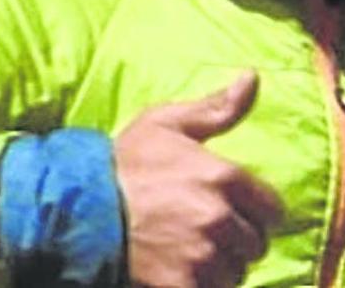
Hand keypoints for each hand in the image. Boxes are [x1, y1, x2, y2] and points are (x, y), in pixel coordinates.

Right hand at [115, 71, 282, 286]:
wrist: (73, 210)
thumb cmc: (121, 163)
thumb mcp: (167, 123)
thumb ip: (217, 107)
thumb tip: (252, 77)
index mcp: (223, 176)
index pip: (271, 209)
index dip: (257, 213)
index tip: (241, 214)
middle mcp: (218, 217)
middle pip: (254, 244)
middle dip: (238, 241)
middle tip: (209, 235)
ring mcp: (200, 256)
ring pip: (234, 273)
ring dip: (220, 268)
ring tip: (192, 254)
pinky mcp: (180, 286)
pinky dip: (199, 286)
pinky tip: (179, 273)